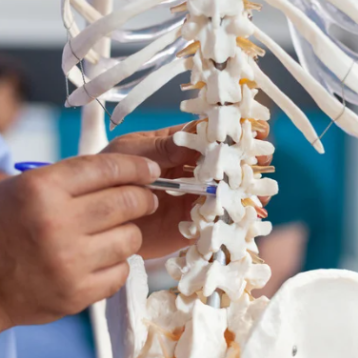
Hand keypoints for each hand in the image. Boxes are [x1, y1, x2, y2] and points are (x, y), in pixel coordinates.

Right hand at [0, 154, 158, 356]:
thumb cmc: (0, 229)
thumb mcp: (24, 188)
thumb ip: (72, 178)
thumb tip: (125, 174)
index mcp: (43, 189)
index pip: (107, 168)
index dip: (137, 167)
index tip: (152, 170)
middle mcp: (57, 223)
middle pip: (127, 202)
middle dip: (145, 198)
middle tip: (147, 200)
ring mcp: (69, 261)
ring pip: (131, 238)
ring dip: (130, 233)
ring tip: (117, 233)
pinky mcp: (77, 293)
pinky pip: (122, 271)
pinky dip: (118, 263)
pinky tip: (103, 259)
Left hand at [102, 122, 272, 258]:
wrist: (95, 216)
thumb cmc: (109, 174)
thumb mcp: (133, 153)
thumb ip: (162, 148)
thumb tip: (193, 140)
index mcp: (176, 148)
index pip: (209, 137)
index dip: (231, 134)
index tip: (254, 132)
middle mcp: (188, 173)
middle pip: (223, 166)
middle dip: (244, 165)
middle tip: (262, 164)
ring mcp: (190, 200)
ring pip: (223, 194)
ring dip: (242, 194)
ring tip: (259, 195)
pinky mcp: (188, 226)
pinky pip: (212, 222)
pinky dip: (230, 220)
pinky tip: (246, 219)